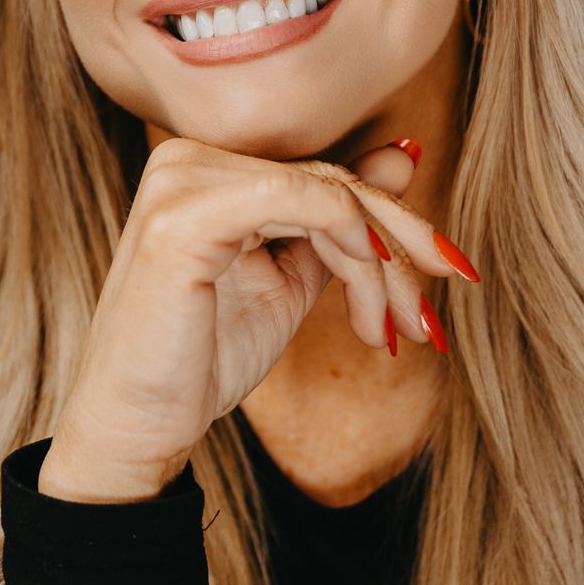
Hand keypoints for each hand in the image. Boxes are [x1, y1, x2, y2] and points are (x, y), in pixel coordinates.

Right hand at [41, 135, 473, 500]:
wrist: (134, 429)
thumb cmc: (199, 360)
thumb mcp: (288, 282)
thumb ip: (338, 224)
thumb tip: (403, 155)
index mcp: (203, 169)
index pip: (322, 176)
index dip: (392, 222)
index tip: (447, 270)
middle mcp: (186, 159)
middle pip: (329, 180)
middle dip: (400, 240)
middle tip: (449, 288)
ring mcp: (180, 181)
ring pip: (325, 194)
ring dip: (379, 264)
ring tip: (394, 329)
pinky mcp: (183, 216)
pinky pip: (296, 199)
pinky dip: (348, 240)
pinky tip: (369, 296)